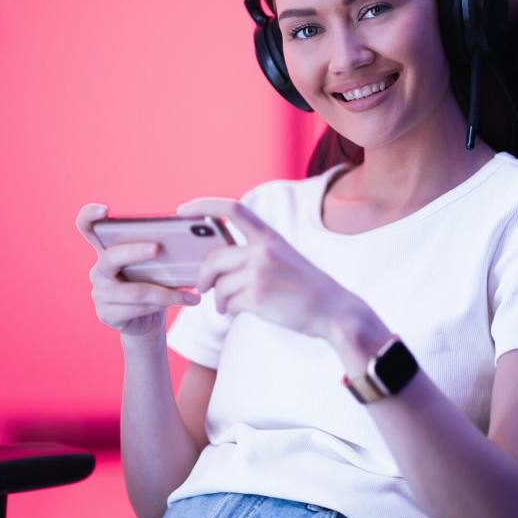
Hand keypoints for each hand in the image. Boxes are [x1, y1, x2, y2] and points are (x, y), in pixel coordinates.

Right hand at [75, 203, 201, 337]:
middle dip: (136, 251)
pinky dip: (164, 305)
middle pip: (112, 257)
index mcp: (107, 249)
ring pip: (135, 291)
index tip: (104, 209)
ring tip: (192, 292)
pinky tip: (184, 300)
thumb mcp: (156, 264)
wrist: (146, 320)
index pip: (87, 227)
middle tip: (158, 248)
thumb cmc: (153, 282)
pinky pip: (138, 309)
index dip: (89, 216)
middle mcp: (99, 269)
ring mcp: (99, 293)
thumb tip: (188, 240)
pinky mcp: (106, 314)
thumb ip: (160, 249)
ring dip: (166, 292)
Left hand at [176, 197, 357, 340]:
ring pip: (219, 286)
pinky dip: (230, 311)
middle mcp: (263, 250)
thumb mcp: (283, 258)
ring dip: (218, 299)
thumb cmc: (306, 287)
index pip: (232, 209)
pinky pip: (228, 304)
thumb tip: (213, 264)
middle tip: (201, 286)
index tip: (183, 210)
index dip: (204, 205)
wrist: (334, 310)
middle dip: (203, 275)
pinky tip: (240, 312)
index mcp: (270, 236)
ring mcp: (259, 273)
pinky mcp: (257, 297)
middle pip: (214, 258)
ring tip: (225, 306)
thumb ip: (254, 254)